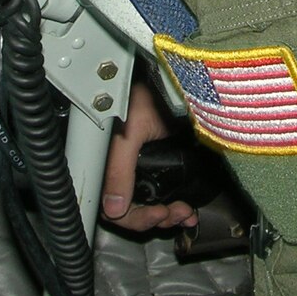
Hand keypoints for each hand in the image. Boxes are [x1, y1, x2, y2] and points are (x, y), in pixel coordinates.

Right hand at [101, 81, 200, 232]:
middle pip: (131, 212)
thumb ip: (119, 169)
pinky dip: (175, 206)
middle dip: (155, 218)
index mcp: (107, 162)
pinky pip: (162, 196)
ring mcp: (142, 168)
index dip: (133, 217)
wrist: (175, 78)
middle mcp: (122, 167)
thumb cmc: (146, 92)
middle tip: (178, 212)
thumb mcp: (130, 132)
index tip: (158, 213)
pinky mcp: (160, 164)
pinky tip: (188, 207)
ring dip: (167, 215)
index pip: (111, 207)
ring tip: (186, 211)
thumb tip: (114, 209)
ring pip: (147, 207)